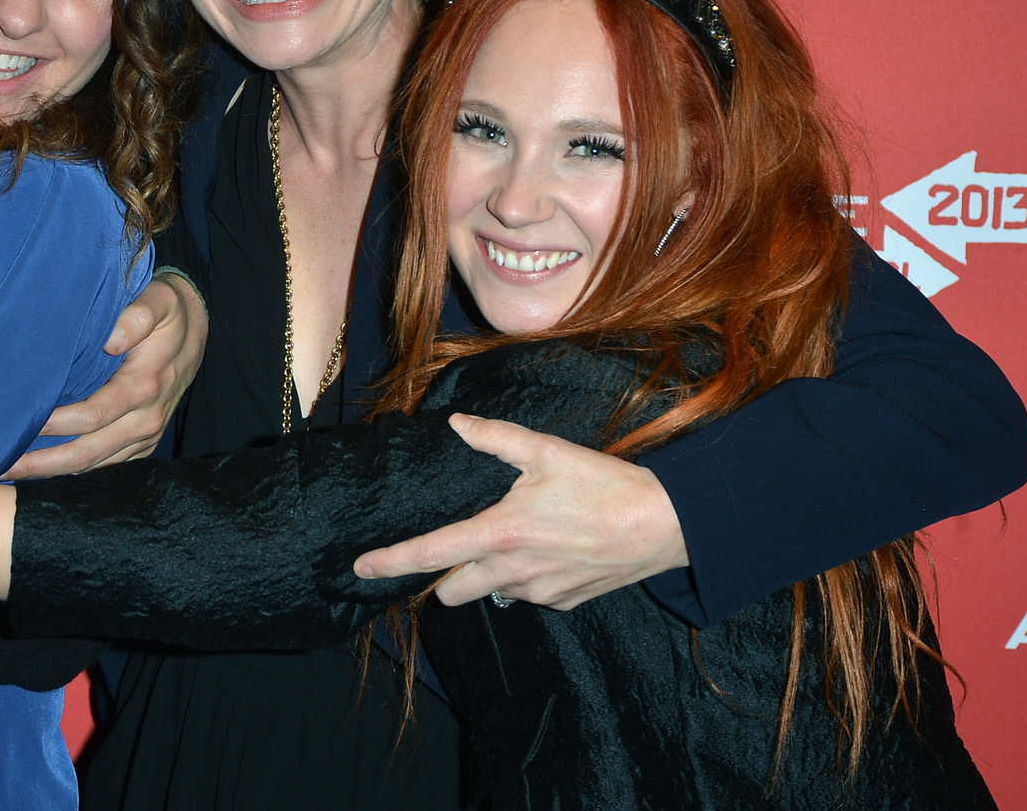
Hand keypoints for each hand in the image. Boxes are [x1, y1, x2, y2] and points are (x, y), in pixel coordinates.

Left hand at [5, 272, 206, 478]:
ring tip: (15, 473)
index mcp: (144, 386)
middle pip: (90, 451)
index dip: (56, 424)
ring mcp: (146, 435)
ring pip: (98, 465)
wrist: (195, 329)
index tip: (22, 424)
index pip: (93, 415)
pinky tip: (48, 474)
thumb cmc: (167, 312)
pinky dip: (80, 474)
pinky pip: (111, 467)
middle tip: (4, 465)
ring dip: (56, 473)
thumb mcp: (159, 302)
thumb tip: (111, 339)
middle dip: (46, 462)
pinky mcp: (144, 442)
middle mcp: (146, 418)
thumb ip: (137, 316)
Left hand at [352, 414, 687, 609]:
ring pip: (492, 592)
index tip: (361, 568)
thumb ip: (495, 438)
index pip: (431, 554)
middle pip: (452, 591)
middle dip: (442, 579)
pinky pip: (528, 595)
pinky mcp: (564, 603)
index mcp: (500, 534)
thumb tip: (455, 424)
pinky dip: (525, 578)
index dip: (391, 562)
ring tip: (512, 540)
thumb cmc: (605, 484)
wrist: (666, 525)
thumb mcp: (548, 451)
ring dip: (488, 575)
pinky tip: (548, 550)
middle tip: (450, 550)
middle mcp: (513, 572)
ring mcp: (539, 593)